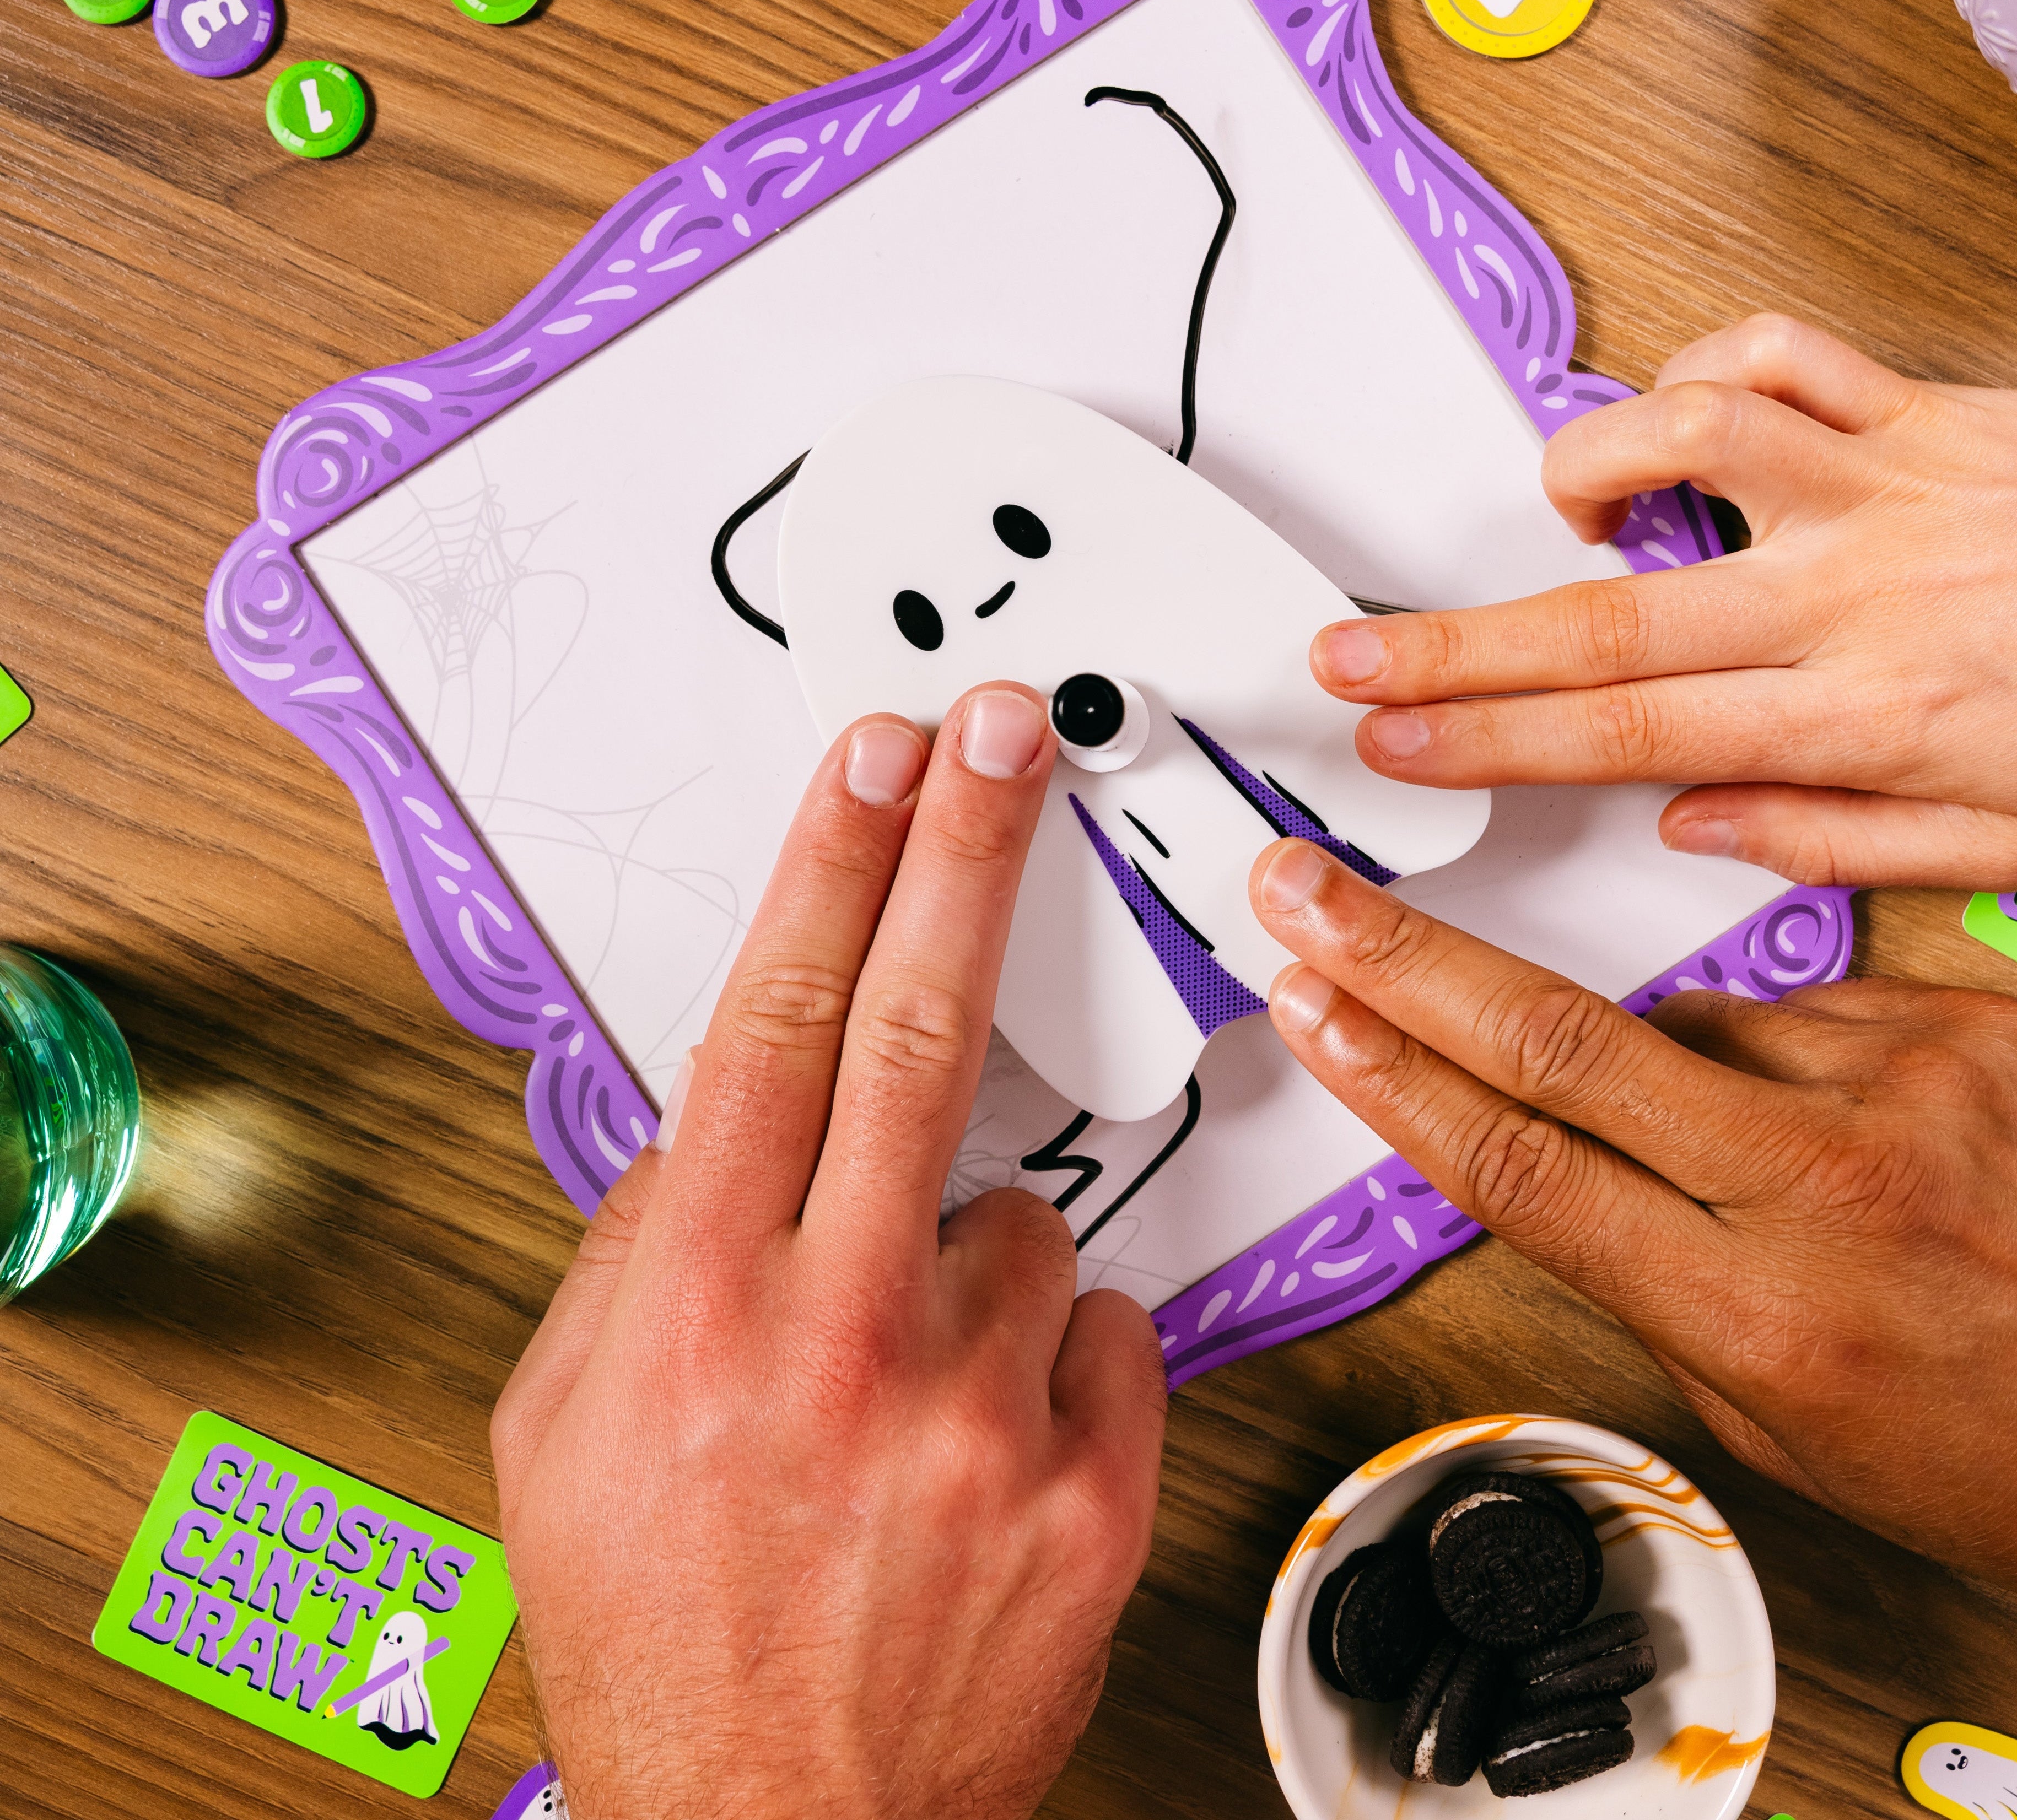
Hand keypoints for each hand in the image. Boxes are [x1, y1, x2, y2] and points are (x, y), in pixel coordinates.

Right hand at [493, 688, 1165, 1818]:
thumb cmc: (669, 1633)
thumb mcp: (563, 1433)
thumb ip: (634, 1249)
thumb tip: (712, 1118)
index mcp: (703, 1304)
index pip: (776, 1020)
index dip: (834, 864)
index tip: (875, 759)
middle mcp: (842, 1334)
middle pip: (919, 1029)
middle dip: (964, 850)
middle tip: (1006, 738)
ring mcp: (981, 1408)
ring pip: (1019, 1214)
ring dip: (970, 1250)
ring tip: (903, 1376)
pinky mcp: (1090, 1479)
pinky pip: (1098, 1322)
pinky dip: (1047, 1346)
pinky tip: (981, 1435)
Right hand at [1251, 837, 2016, 1622]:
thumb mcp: (1801, 1437)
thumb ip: (1664, 1293)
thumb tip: (1565, 1179)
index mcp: (1767, 1313)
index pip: (1523, 1168)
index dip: (1393, 1078)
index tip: (1316, 1008)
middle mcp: (1830, 1181)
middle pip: (1560, 1040)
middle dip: (1405, 957)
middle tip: (1312, 892)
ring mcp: (1910, 1079)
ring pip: (1692, 1022)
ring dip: (1663, 1064)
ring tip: (1752, 1161)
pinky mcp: (1972, 1019)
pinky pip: (1812, 1009)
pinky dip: (1789, 1055)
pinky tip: (1845, 1125)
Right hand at [1309, 313, 2016, 889]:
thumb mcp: (2005, 851)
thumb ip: (1832, 841)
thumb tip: (1694, 823)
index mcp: (1862, 716)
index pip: (1628, 733)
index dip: (1488, 738)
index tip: (1395, 741)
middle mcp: (1851, 593)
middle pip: (1608, 617)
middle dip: (1452, 641)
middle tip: (1349, 648)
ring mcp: (1882, 485)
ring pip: (1689, 439)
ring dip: (1590, 463)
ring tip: (1553, 503)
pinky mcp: (1921, 408)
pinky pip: (1787, 353)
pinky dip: (1706, 363)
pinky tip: (1680, 410)